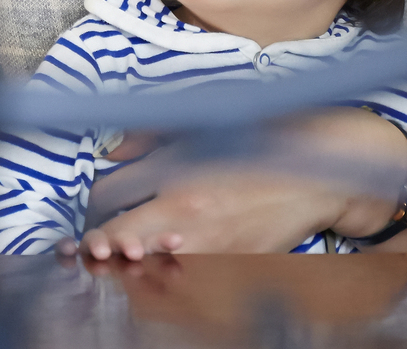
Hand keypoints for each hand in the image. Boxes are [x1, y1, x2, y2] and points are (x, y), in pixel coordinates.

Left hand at [65, 110, 406, 259]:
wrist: (318, 171)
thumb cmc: (260, 139)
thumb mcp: (199, 126)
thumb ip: (150, 139)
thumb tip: (113, 154)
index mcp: (175, 169)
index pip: (109, 194)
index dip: (92, 205)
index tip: (89, 211)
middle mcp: (185, 209)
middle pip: (120, 237)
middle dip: (100, 244)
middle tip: (88, 249)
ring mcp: (208, 243)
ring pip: (149, 266)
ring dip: (130, 265)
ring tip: (117, 264)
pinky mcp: (231, 265)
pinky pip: (186, 280)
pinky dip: (168, 279)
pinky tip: (160, 273)